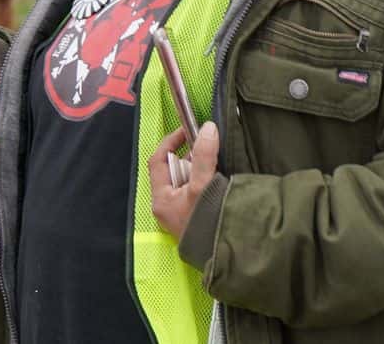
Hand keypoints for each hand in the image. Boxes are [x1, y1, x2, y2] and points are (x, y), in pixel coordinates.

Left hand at [149, 121, 220, 238]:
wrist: (225, 255)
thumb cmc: (206, 225)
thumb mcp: (202, 186)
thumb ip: (204, 156)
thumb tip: (207, 129)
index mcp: (161, 198)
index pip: (158, 160)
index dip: (171, 141)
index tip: (188, 130)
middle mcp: (168, 205)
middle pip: (174, 169)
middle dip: (190, 156)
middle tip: (207, 148)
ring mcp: (182, 212)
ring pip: (188, 179)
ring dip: (201, 168)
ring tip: (216, 165)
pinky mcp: (196, 216)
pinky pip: (198, 190)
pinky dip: (208, 181)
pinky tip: (220, 181)